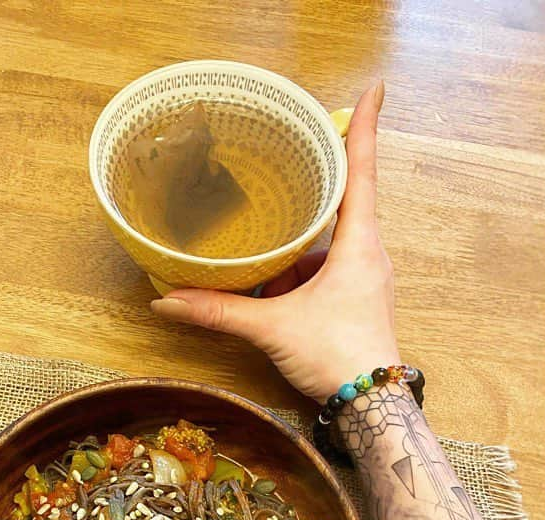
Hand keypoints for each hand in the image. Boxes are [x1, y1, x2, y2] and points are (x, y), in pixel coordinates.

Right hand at [150, 81, 397, 403]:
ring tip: (268, 236)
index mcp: (359, 244)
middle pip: (344, 200)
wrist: (370, 405)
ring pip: (330, 241)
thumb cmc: (338, 357)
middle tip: (294, 156)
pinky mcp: (357, 299)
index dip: (366, 126)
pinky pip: (327, 269)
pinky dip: (301, 271)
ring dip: (301, 241)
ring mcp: (364, 277)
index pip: (363, 170)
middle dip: (315, 183)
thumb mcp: (273, 328)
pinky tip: (274, 284)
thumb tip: (170, 300)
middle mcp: (368, 253)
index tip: (374, 88)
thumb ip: (220, 312)